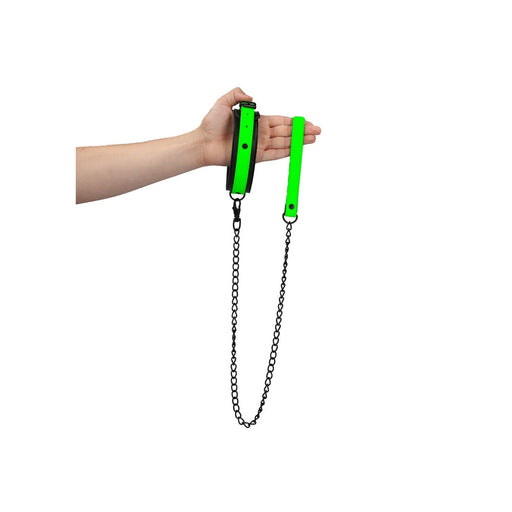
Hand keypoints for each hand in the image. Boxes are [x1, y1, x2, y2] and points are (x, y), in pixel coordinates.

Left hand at [199, 87, 320, 166]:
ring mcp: (258, 146)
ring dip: (299, 141)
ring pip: (284, 143)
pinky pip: (274, 155)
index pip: (280, 121)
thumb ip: (236, 95)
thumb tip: (251, 96)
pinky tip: (297, 150)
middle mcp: (259, 134)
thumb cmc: (210, 125)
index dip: (294, 121)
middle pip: (286, 133)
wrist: (203, 143)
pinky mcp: (254, 157)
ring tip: (313, 139)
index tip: (306, 121)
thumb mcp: (222, 103)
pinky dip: (286, 152)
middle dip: (302, 131)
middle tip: (317, 130)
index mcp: (256, 122)